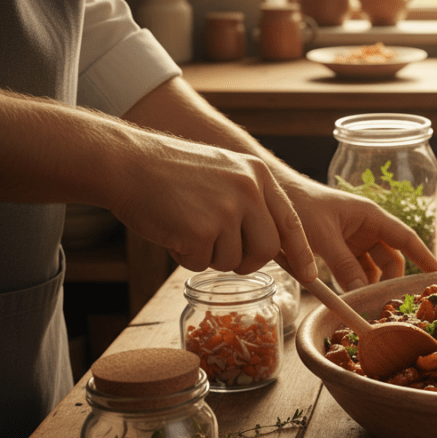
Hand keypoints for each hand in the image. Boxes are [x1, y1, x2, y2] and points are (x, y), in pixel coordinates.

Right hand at [108, 132, 316, 279]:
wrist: (126, 163)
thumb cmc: (172, 173)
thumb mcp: (225, 173)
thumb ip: (251, 202)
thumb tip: (274, 245)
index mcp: (258, 176)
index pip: (291, 221)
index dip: (301, 251)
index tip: (310, 274)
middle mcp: (248, 191)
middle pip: (266, 250)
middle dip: (246, 260)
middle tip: (218, 248)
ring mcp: (226, 210)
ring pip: (234, 261)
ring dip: (210, 256)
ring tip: (188, 227)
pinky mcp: (200, 230)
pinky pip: (202, 264)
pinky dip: (186, 257)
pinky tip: (172, 232)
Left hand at [281, 174, 436, 290]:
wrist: (273, 198)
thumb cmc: (300, 204)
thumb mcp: (323, 236)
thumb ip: (343, 264)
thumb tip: (361, 293)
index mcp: (371, 216)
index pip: (407, 238)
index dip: (425, 257)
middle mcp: (367, 228)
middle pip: (391, 259)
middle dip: (392, 281)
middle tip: (391, 304)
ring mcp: (354, 240)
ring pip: (373, 269)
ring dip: (372, 286)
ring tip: (370, 306)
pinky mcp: (339, 251)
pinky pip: (354, 271)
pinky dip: (355, 285)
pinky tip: (352, 299)